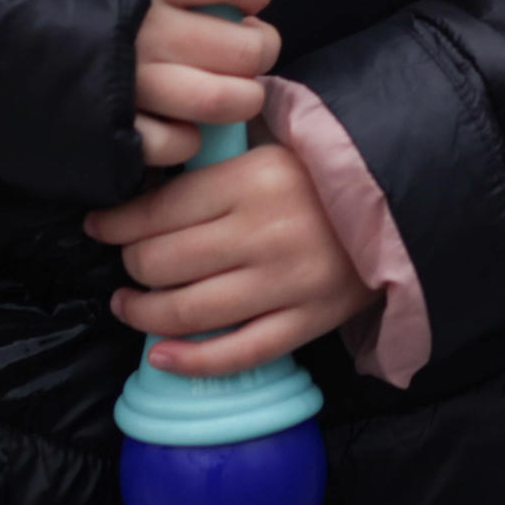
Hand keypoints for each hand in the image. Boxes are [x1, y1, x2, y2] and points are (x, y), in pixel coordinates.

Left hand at [83, 141, 378, 375]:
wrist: (405, 200)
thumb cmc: (327, 169)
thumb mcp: (272, 144)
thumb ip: (217, 160)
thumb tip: (147, 180)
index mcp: (249, 180)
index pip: (158, 210)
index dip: (117, 223)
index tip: (99, 226)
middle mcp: (261, 234)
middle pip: (162, 262)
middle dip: (130, 266)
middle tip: (125, 263)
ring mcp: (284, 284)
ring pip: (187, 310)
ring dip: (143, 312)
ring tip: (129, 305)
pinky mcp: (305, 322)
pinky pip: (237, 353)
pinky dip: (191, 360)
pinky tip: (160, 355)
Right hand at [133, 0, 277, 170]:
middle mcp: (147, 30)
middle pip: (242, 47)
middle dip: (257, 50)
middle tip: (249, 50)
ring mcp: (133, 85)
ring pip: (223, 100)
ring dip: (239, 99)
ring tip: (233, 92)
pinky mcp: (114, 132)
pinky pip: (179, 143)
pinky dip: (188, 139)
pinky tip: (180, 125)